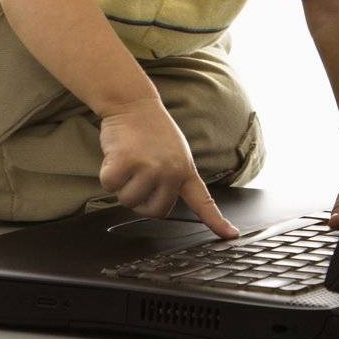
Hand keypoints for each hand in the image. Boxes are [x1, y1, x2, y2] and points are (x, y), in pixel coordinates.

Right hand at [98, 95, 239, 239]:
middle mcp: (171, 171)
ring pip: (128, 201)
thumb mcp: (175, 152)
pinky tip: (115, 155)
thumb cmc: (151, 129)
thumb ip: (172, 177)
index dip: (217, 222)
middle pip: (153, 211)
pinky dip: (107, 174)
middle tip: (138, 174)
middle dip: (140, 199)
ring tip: (129, 159)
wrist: (133, 102)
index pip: (204, 201)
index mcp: (185, 169)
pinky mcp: (126, 161)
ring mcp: (149, 167)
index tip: (231, 235)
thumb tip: (160, 205)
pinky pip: (110, 185)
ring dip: (121, 185)